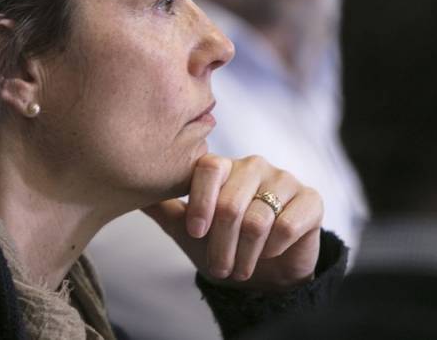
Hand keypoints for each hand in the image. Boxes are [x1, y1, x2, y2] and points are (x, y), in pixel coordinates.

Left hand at [143, 154, 322, 290]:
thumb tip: (124, 190)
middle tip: (219, 267)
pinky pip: (289, 224)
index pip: (207, 169)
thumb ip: (161, 207)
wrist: (265, 272)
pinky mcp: (311, 200)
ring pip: (259, 219)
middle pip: (231, 201)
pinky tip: (270, 253)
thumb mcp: (185, 228)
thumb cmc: (222, 244)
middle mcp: (254, 165)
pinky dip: (275, 247)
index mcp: (223, 166)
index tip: (195, 233)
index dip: (200, 203)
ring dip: (245, 253)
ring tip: (239, 269)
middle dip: (221, 243)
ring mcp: (285, 179)